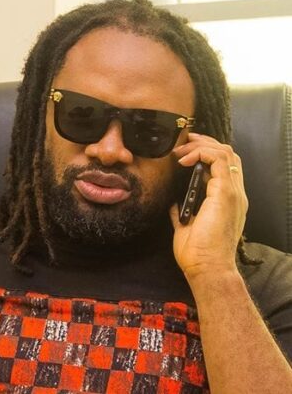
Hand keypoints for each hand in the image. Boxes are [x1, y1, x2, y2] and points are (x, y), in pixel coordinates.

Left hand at [169, 133, 247, 280]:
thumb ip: (183, 212)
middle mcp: (235, 194)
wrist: (207, 267)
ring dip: (201, 146)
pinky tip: (184, 160)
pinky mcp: (225, 193)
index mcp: (227, 200)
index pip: (225, 166)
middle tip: (184, 141)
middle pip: (228, 154)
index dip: (207, 152)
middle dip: (205, 142)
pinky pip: (218, 160)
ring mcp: (233, 193)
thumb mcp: (186, 226)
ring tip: (181, 150)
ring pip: (226, 152)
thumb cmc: (198, 253)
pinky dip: (200, 153)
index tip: (185, 151)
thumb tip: (174, 203)